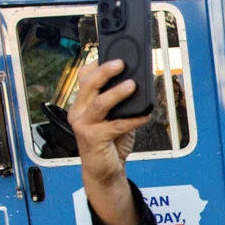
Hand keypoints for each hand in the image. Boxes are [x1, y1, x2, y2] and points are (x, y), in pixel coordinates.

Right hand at [68, 60, 149, 185]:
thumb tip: (137, 83)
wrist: (104, 170)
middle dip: (105, 72)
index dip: (97, 64)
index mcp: (82, 103)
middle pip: (89, 85)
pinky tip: (145, 115)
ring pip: (99, 104)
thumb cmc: (110, 141)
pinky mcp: (94, 139)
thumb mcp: (114, 116)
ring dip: (117, 93)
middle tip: (121, 63)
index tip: (112, 54)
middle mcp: (79, 111)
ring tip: (132, 85)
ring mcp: (84, 126)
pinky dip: (133, 119)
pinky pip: (116, 126)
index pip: (84, 77)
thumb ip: (120, 102)